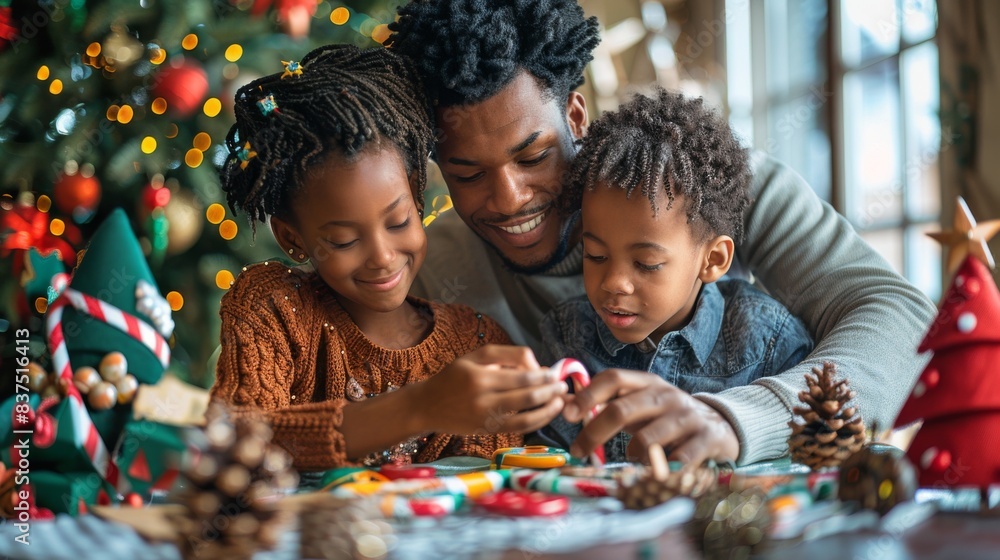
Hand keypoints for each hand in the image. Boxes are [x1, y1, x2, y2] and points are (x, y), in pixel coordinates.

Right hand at [411, 344, 566, 435]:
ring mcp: (485, 416)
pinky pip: (518, 428)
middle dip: (550, 390)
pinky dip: (537, 421)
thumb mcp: (475, 356)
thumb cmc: (454, 377)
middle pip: (527, 394)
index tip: (554, 372)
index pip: (521, 373)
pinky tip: (547, 414)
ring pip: (526, 414)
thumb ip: (506, 356)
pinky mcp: (486, 431)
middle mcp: (482, 396)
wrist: (427, 405)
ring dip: (548, 408)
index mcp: (479, 374)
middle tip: (563, 386)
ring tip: (560, 401)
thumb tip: (537, 366)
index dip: (543, 374)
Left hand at [562, 369, 739, 466]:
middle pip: (622, 410)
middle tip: (578, 451)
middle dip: (594, 432)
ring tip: (635, 458)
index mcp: (647, 383)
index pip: (613, 378)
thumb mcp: (640, 405)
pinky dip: (663, 470)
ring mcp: (687, 417)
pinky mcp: (706, 439)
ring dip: (633, 454)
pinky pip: (678, 460)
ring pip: (647, 439)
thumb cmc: (667, 418)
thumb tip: (564, 405)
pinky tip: (661, 471)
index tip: (568, 414)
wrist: (722, 426)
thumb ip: (607, 404)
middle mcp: (666, 396)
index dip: (588, 394)